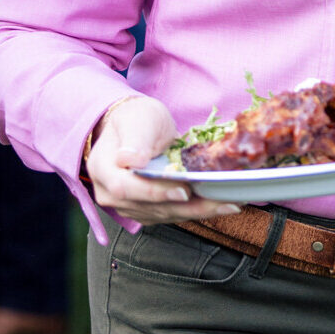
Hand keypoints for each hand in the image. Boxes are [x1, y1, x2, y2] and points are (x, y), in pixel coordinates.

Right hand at [85, 95, 240, 224]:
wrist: (137, 128)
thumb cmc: (137, 119)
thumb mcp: (138, 119)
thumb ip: (135, 139)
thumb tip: (130, 159)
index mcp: (104, 169)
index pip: (126, 188)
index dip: (155, 192)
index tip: (183, 191)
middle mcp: (111, 194)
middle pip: (150, 207)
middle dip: (189, 207)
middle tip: (223, 201)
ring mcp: (129, 205)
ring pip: (165, 214)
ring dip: (199, 212)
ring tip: (230, 204)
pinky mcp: (147, 210)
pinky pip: (172, 214)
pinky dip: (197, 211)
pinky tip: (220, 205)